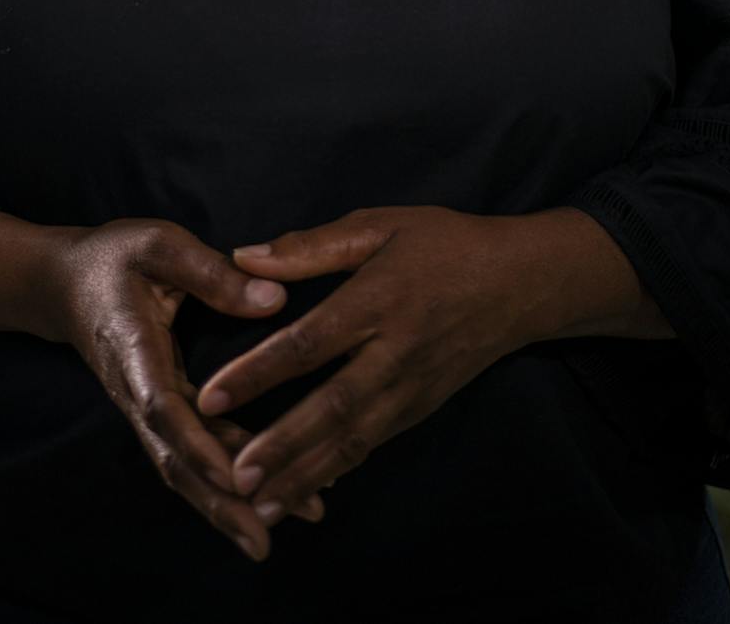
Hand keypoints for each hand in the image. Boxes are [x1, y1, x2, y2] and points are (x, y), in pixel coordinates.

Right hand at [43, 218, 327, 562]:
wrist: (62, 284)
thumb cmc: (114, 258)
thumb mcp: (158, 244)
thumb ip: (211, 272)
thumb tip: (275, 300)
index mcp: (134, 347)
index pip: (163, 405)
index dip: (198, 444)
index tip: (236, 477)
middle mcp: (136, 392)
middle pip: (173, 459)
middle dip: (217, 503)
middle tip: (262, 542)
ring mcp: (143, 411)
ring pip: (179, 469)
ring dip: (220, 508)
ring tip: (268, 539)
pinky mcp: (155, 415)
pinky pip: (185, 458)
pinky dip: (217, 487)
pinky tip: (259, 502)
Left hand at [194, 206, 535, 524]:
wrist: (520, 284)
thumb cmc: (444, 244)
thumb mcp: (381, 225)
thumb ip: (313, 246)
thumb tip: (245, 257)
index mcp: (378, 301)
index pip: (308, 343)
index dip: (257, 373)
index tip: (209, 397)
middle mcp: (394, 353)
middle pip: (332, 406)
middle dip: (282, 445)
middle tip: (234, 477)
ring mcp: (410, 388)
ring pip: (353, 439)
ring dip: (304, 474)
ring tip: (258, 505)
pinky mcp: (420, 408)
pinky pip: (374, 444)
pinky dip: (338, 470)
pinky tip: (305, 493)